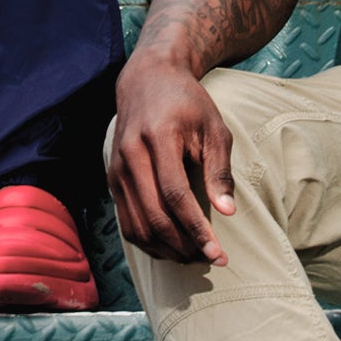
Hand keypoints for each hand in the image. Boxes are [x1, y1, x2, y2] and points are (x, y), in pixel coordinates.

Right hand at [107, 56, 237, 265]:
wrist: (147, 81)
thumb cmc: (188, 104)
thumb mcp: (214, 128)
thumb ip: (219, 170)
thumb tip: (227, 211)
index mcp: (157, 138)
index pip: (175, 195)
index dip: (197, 228)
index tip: (218, 252)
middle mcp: (129, 155)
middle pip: (153, 215)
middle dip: (184, 245)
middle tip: (212, 259)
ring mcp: (116, 169)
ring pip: (136, 224)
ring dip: (165, 248)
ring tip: (194, 256)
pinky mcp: (112, 179)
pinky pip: (126, 220)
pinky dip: (148, 240)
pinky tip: (171, 246)